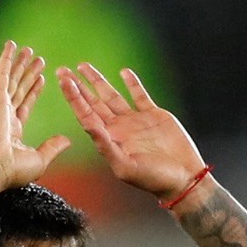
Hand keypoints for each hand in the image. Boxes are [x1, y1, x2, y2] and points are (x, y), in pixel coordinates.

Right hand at [0, 41, 70, 192]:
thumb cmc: (13, 170)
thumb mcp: (40, 159)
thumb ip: (52, 147)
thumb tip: (66, 140)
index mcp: (13, 130)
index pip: (25, 104)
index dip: (33, 91)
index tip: (41, 79)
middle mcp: (5, 115)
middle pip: (19, 88)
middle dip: (28, 73)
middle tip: (36, 59)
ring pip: (12, 78)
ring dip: (19, 63)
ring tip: (27, 49)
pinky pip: (2, 74)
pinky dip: (6, 59)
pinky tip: (11, 46)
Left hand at [57, 64, 205, 200]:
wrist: (183, 179)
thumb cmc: (154, 179)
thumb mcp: (125, 166)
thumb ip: (106, 146)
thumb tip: (89, 125)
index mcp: (110, 140)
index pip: (86, 114)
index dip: (74, 97)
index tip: (64, 81)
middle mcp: (119, 129)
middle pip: (93, 103)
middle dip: (78, 87)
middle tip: (62, 71)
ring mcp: (136, 121)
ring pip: (112, 96)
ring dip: (97, 81)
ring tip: (83, 66)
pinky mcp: (154, 116)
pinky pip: (139, 96)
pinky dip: (132, 84)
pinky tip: (123, 72)